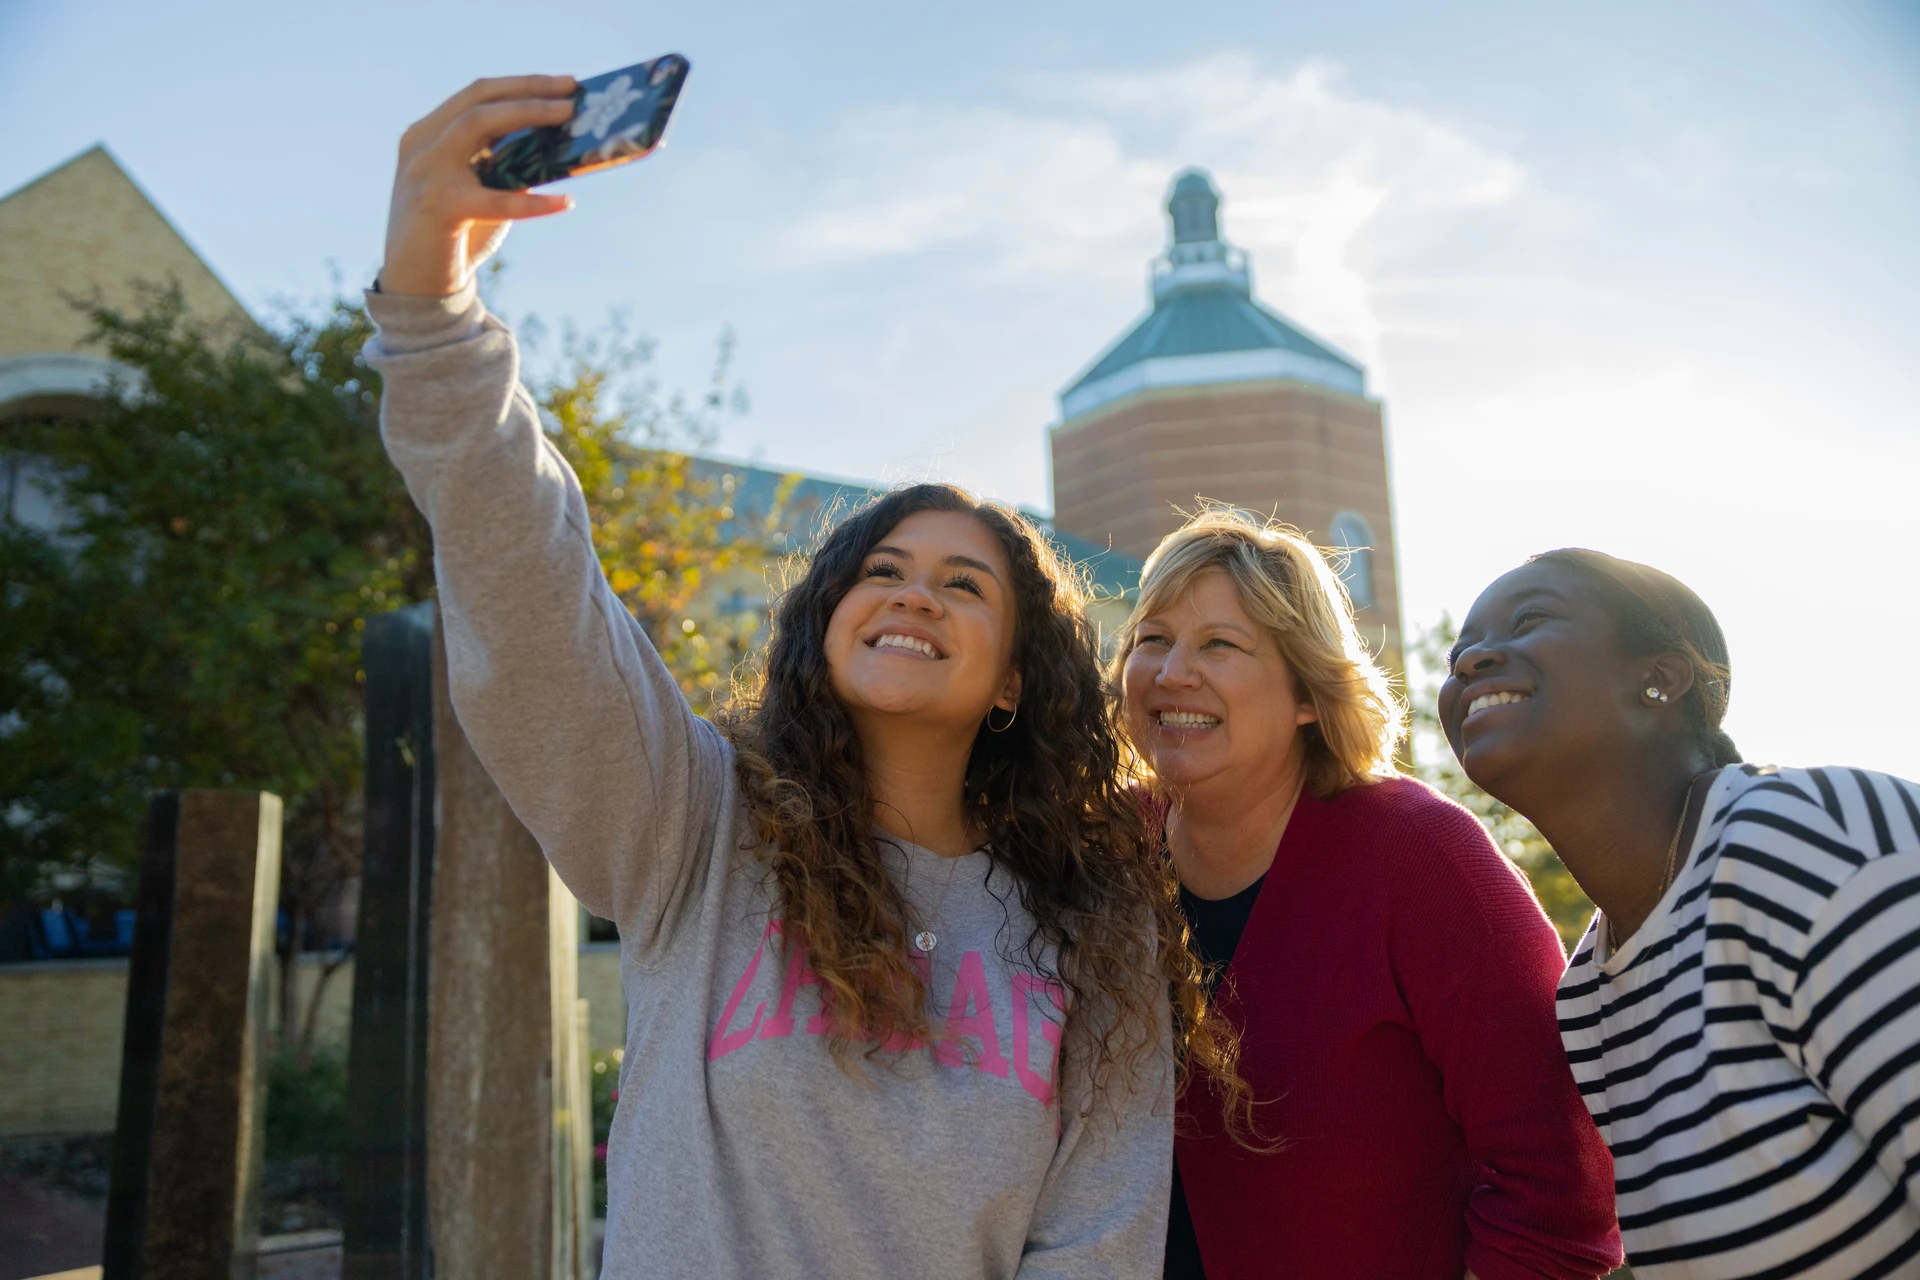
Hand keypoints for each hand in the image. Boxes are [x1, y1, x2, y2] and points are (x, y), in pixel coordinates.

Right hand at [380, 75, 578, 297]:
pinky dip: (533, 202)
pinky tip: (565, 202)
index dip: (522, 83)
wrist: (418, 286)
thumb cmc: (457, 236)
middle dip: (530, 89)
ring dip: (528, 114)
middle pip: (478, 98)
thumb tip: (563, 144)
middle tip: (573, 92)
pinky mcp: (438, 206)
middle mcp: (422, 144)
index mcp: (429, 134)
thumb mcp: (484, 190)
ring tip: (569, 117)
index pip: (477, 94)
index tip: (563, 83)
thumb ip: (509, 164)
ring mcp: (426, 171)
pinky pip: (494, 199)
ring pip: (478, 124)